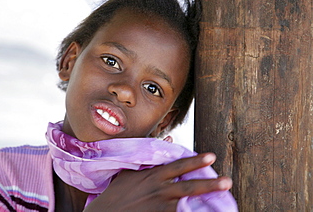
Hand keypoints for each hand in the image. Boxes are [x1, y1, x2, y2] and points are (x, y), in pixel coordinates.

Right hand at [84, 153, 231, 211]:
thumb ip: (150, 156)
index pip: (178, 166)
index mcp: (153, 176)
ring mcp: (160, 206)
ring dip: (205, 204)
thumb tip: (169, 138)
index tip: (211, 156)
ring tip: (222, 204)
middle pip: (188, 186)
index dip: (195, 161)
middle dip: (209, 184)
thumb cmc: (117, 193)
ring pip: (187, 204)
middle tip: (227, 181)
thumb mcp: (130, 172)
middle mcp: (159, 190)